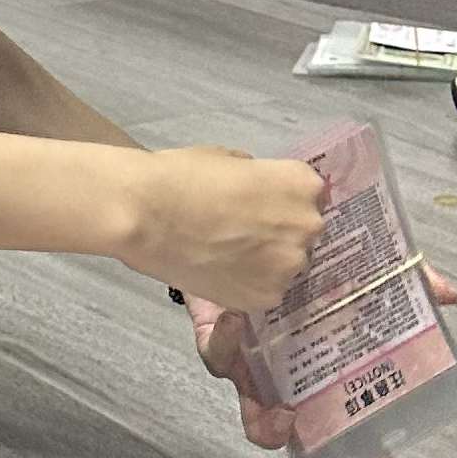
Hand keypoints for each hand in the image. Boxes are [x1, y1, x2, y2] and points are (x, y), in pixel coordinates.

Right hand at [113, 147, 326, 312]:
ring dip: (264, 261)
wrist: (147, 213)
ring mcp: (289, 265)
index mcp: (304, 185)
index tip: (261, 207)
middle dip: (277, 233)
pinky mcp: (266, 297)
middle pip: (302, 233)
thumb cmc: (183, 175)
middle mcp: (308, 225)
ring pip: (284, 265)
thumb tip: (260, 194)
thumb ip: (260, 180)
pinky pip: (265, 290)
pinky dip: (247, 284)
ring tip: (225, 254)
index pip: (309, 197)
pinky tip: (219, 271)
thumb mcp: (232, 160)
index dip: (282, 203)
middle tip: (240, 232)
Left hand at [188, 269, 456, 457]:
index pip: (349, 425)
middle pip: (306, 441)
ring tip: (285, 413)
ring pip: (256, 418)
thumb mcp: (364, 268)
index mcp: (328, 370)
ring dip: (267, 425)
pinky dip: (228, 341)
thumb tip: (452, 296)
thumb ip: (408, 282)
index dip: (363, 457)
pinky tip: (240, 321)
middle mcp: (291, 381)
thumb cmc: (307, 263)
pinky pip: (218, 356)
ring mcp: (253, 372)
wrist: (246, 231)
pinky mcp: (218, 347)